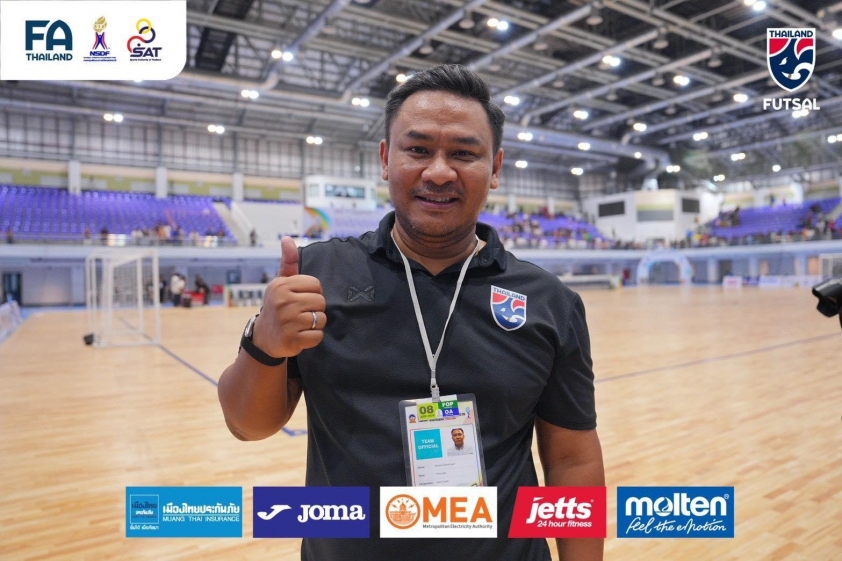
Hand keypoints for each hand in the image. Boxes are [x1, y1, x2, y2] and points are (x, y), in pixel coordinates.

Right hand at [251, 236, 325, 357]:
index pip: (316, 285)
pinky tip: (301, 335)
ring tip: (301, 324)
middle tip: (300, 313)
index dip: (313, 293)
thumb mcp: (280, 282)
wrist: (264, 338)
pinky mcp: (292, 340)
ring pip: (321, 319)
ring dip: (315, 324)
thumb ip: (288, 262)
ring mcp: (287, 322)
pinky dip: (313, 337)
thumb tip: (287, 238)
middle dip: (315, 309)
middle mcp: (283, 302)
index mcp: (281, 286)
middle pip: (321, 302)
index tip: (301, 298)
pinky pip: (318, 336)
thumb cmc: (277, 306)